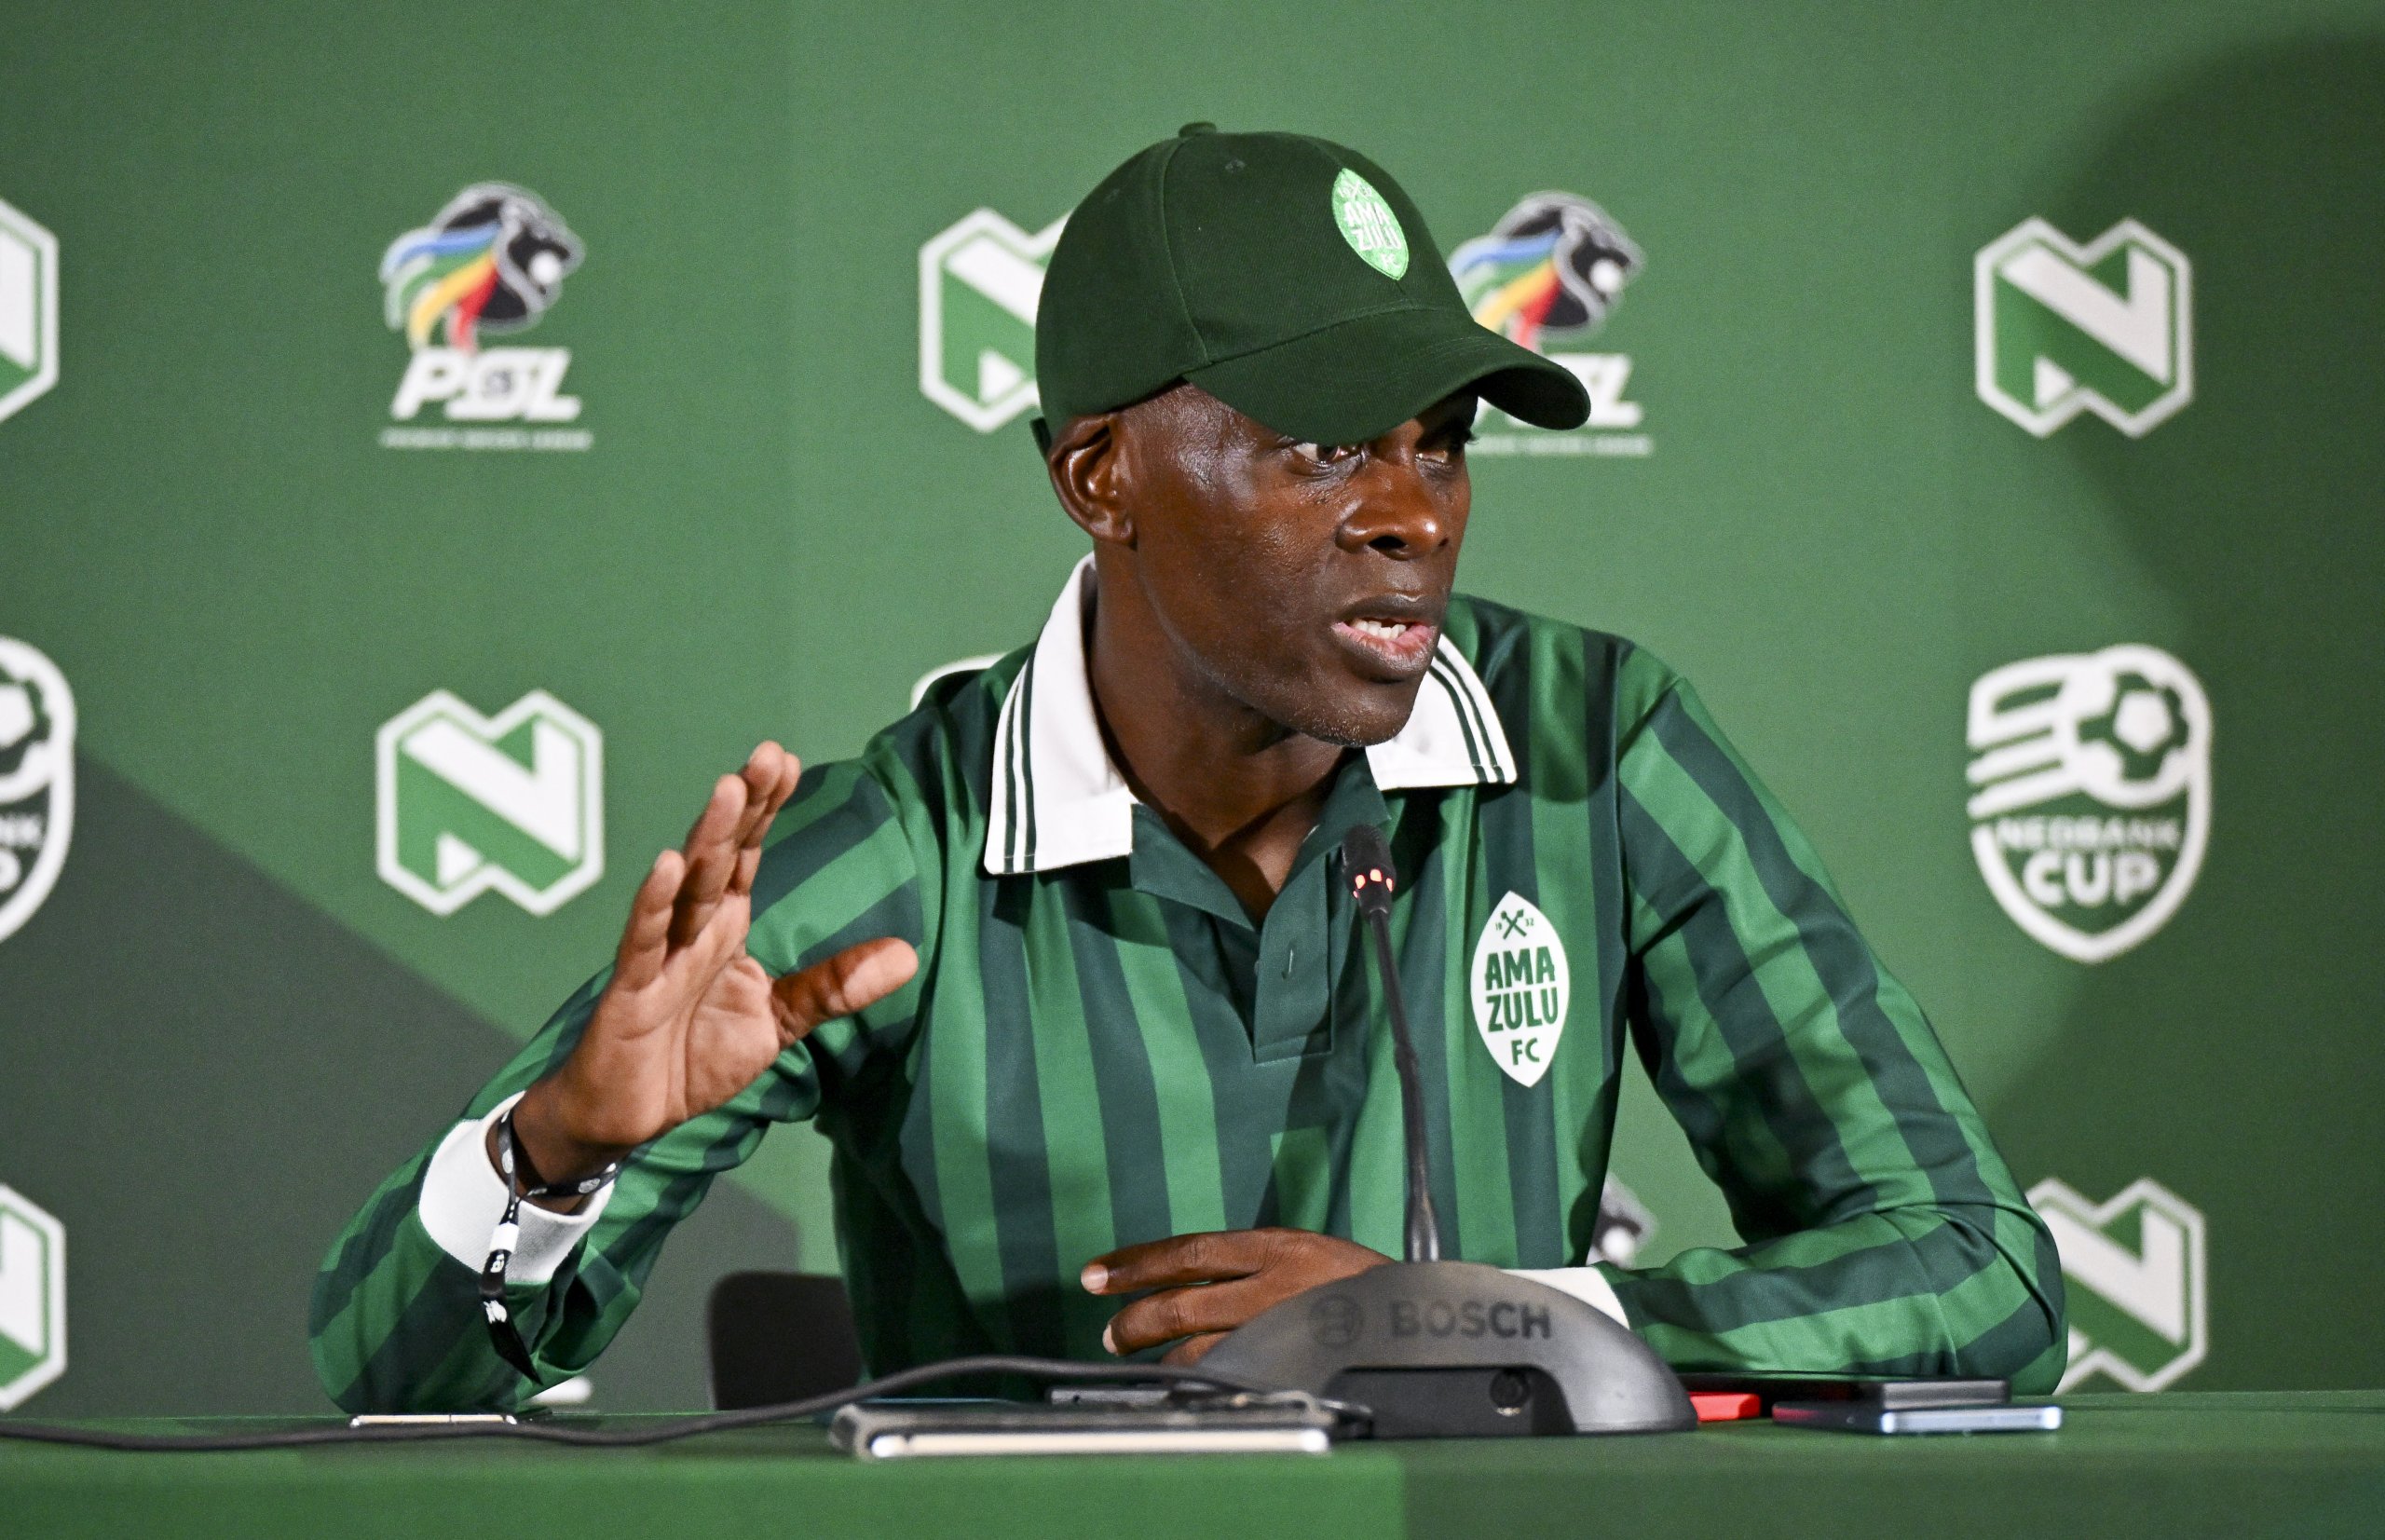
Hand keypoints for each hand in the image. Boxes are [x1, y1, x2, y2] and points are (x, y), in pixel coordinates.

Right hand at [508, 743, 917, 1193]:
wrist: (630, 1116)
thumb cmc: (693, 1058)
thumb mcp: (778, 1023)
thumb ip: (833, 987)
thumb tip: (907, 954)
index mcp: (724, 929)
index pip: (747, 855)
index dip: (766, 809)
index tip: (787, 760)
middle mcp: (693, 930)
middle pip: (721, 856)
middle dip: (743, 806)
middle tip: (767, 755)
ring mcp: (660, 955)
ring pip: (686, 887)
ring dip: (707, 838)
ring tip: (728, 790)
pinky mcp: (633, 991)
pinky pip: (644, 941)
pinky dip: (655, 904)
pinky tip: (668, 865)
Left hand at [1082, 1228, 1392, 1364]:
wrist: (1419, 1314)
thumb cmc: (1358, 1285)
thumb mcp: (1306, 1252)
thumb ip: (1254, 1264)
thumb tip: (1193, 1278)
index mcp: (1275, 1247)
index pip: (1190, 1250)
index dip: (1138, 1262)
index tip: (1098, 1273)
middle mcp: (1273, 1283)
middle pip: (1184, 1298)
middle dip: (1136, 1316)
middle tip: (1110, 1331)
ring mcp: (1280, 1328)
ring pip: (1199, 1344)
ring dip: (1159, 1354)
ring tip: (1133, 1355)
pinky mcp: (1291, 1363)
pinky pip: (1229, 1373)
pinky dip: (1198, 1377)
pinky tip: (1179, 1381)